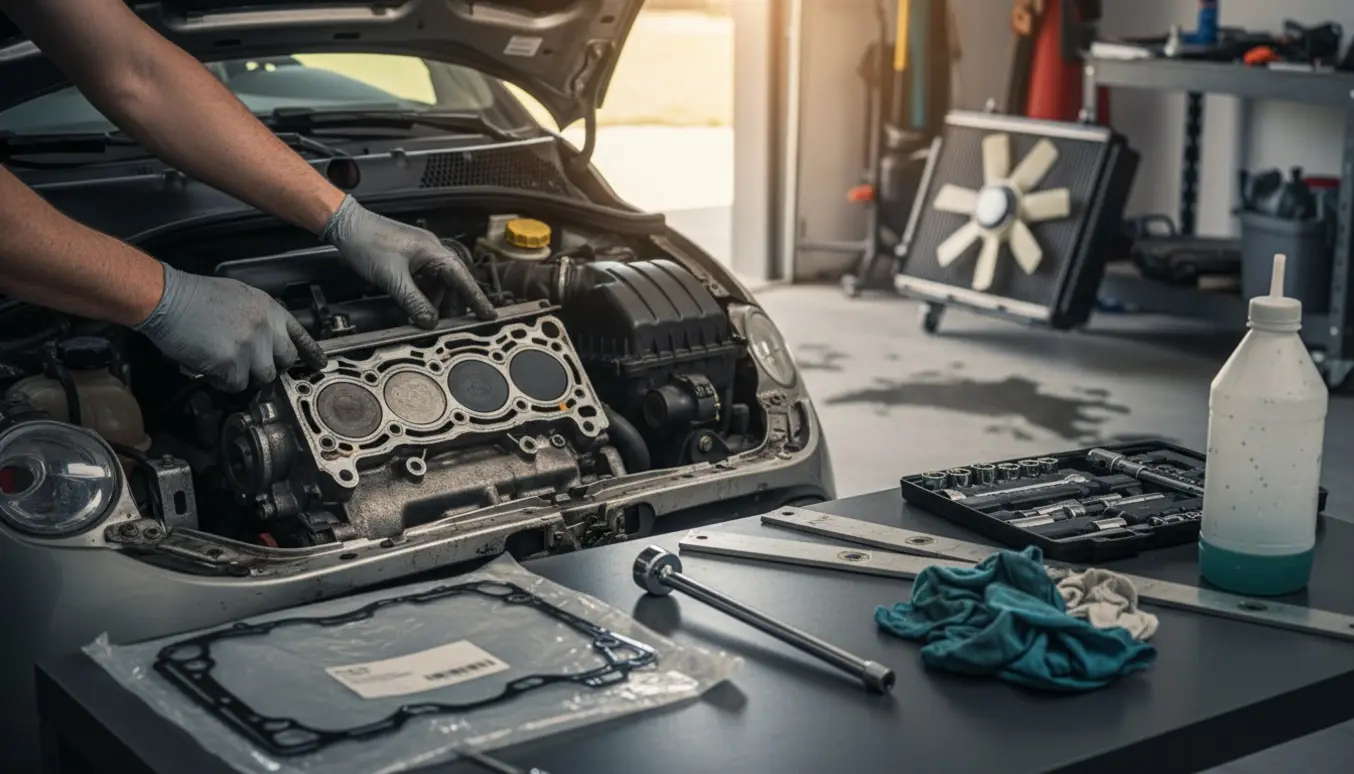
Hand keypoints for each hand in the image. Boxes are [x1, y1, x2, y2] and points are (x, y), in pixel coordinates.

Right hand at [134, 264, 326, 391]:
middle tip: (251, 365)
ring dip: (245, 375)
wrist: (169, 298)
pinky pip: (236, 384)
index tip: (320, 364)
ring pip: (263, 376)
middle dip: (271, 366)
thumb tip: (266, 337)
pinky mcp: (232, 363)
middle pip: (286, 360)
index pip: (300, 335)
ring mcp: (252, 346)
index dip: (311, 352)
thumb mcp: (240, 296)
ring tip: (225, 363)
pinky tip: (211, 368)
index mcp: (271, 310)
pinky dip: (224, 381)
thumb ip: (259, 317)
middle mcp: (268, 328)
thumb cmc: (197, 296)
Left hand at [321, 195, 495, 324]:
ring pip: (438, 283)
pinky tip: (418, 307)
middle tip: (458, 325)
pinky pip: (425, 280)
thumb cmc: (366, 241)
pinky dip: (425, 295)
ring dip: (437, 301)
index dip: (477, 298)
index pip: (463, 278)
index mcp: (434, 251)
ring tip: (433, 320)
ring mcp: (420, 254)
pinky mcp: (409, 258)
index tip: (489, 314)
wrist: (345, 223)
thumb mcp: (392, 278)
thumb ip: (413, 302)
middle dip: (455, 304)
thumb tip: (430, 321)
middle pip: (453, 282)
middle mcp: (432, 251)